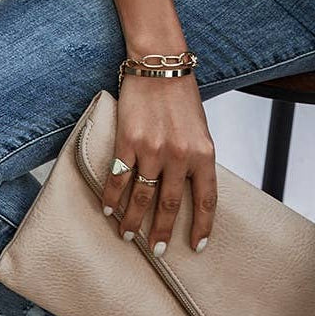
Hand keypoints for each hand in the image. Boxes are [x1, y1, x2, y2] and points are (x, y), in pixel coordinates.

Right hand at [101, 63, 216, 255]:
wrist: (159, 64)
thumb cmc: (181, 95)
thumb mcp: (200, 128)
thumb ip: (196, 157)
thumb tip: (189, 188)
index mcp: (203, 152)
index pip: (206, 199)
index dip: (202, 226)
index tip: (197, 246)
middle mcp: (180, 154)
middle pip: (170, 204)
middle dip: (162, 231)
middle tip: (158, 251)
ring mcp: (153, 149)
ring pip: (142, 196)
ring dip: (133, 220)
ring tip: (129, 235)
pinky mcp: (128, 141)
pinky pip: (119, 177)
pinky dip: (112, 197)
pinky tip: (108, 209)